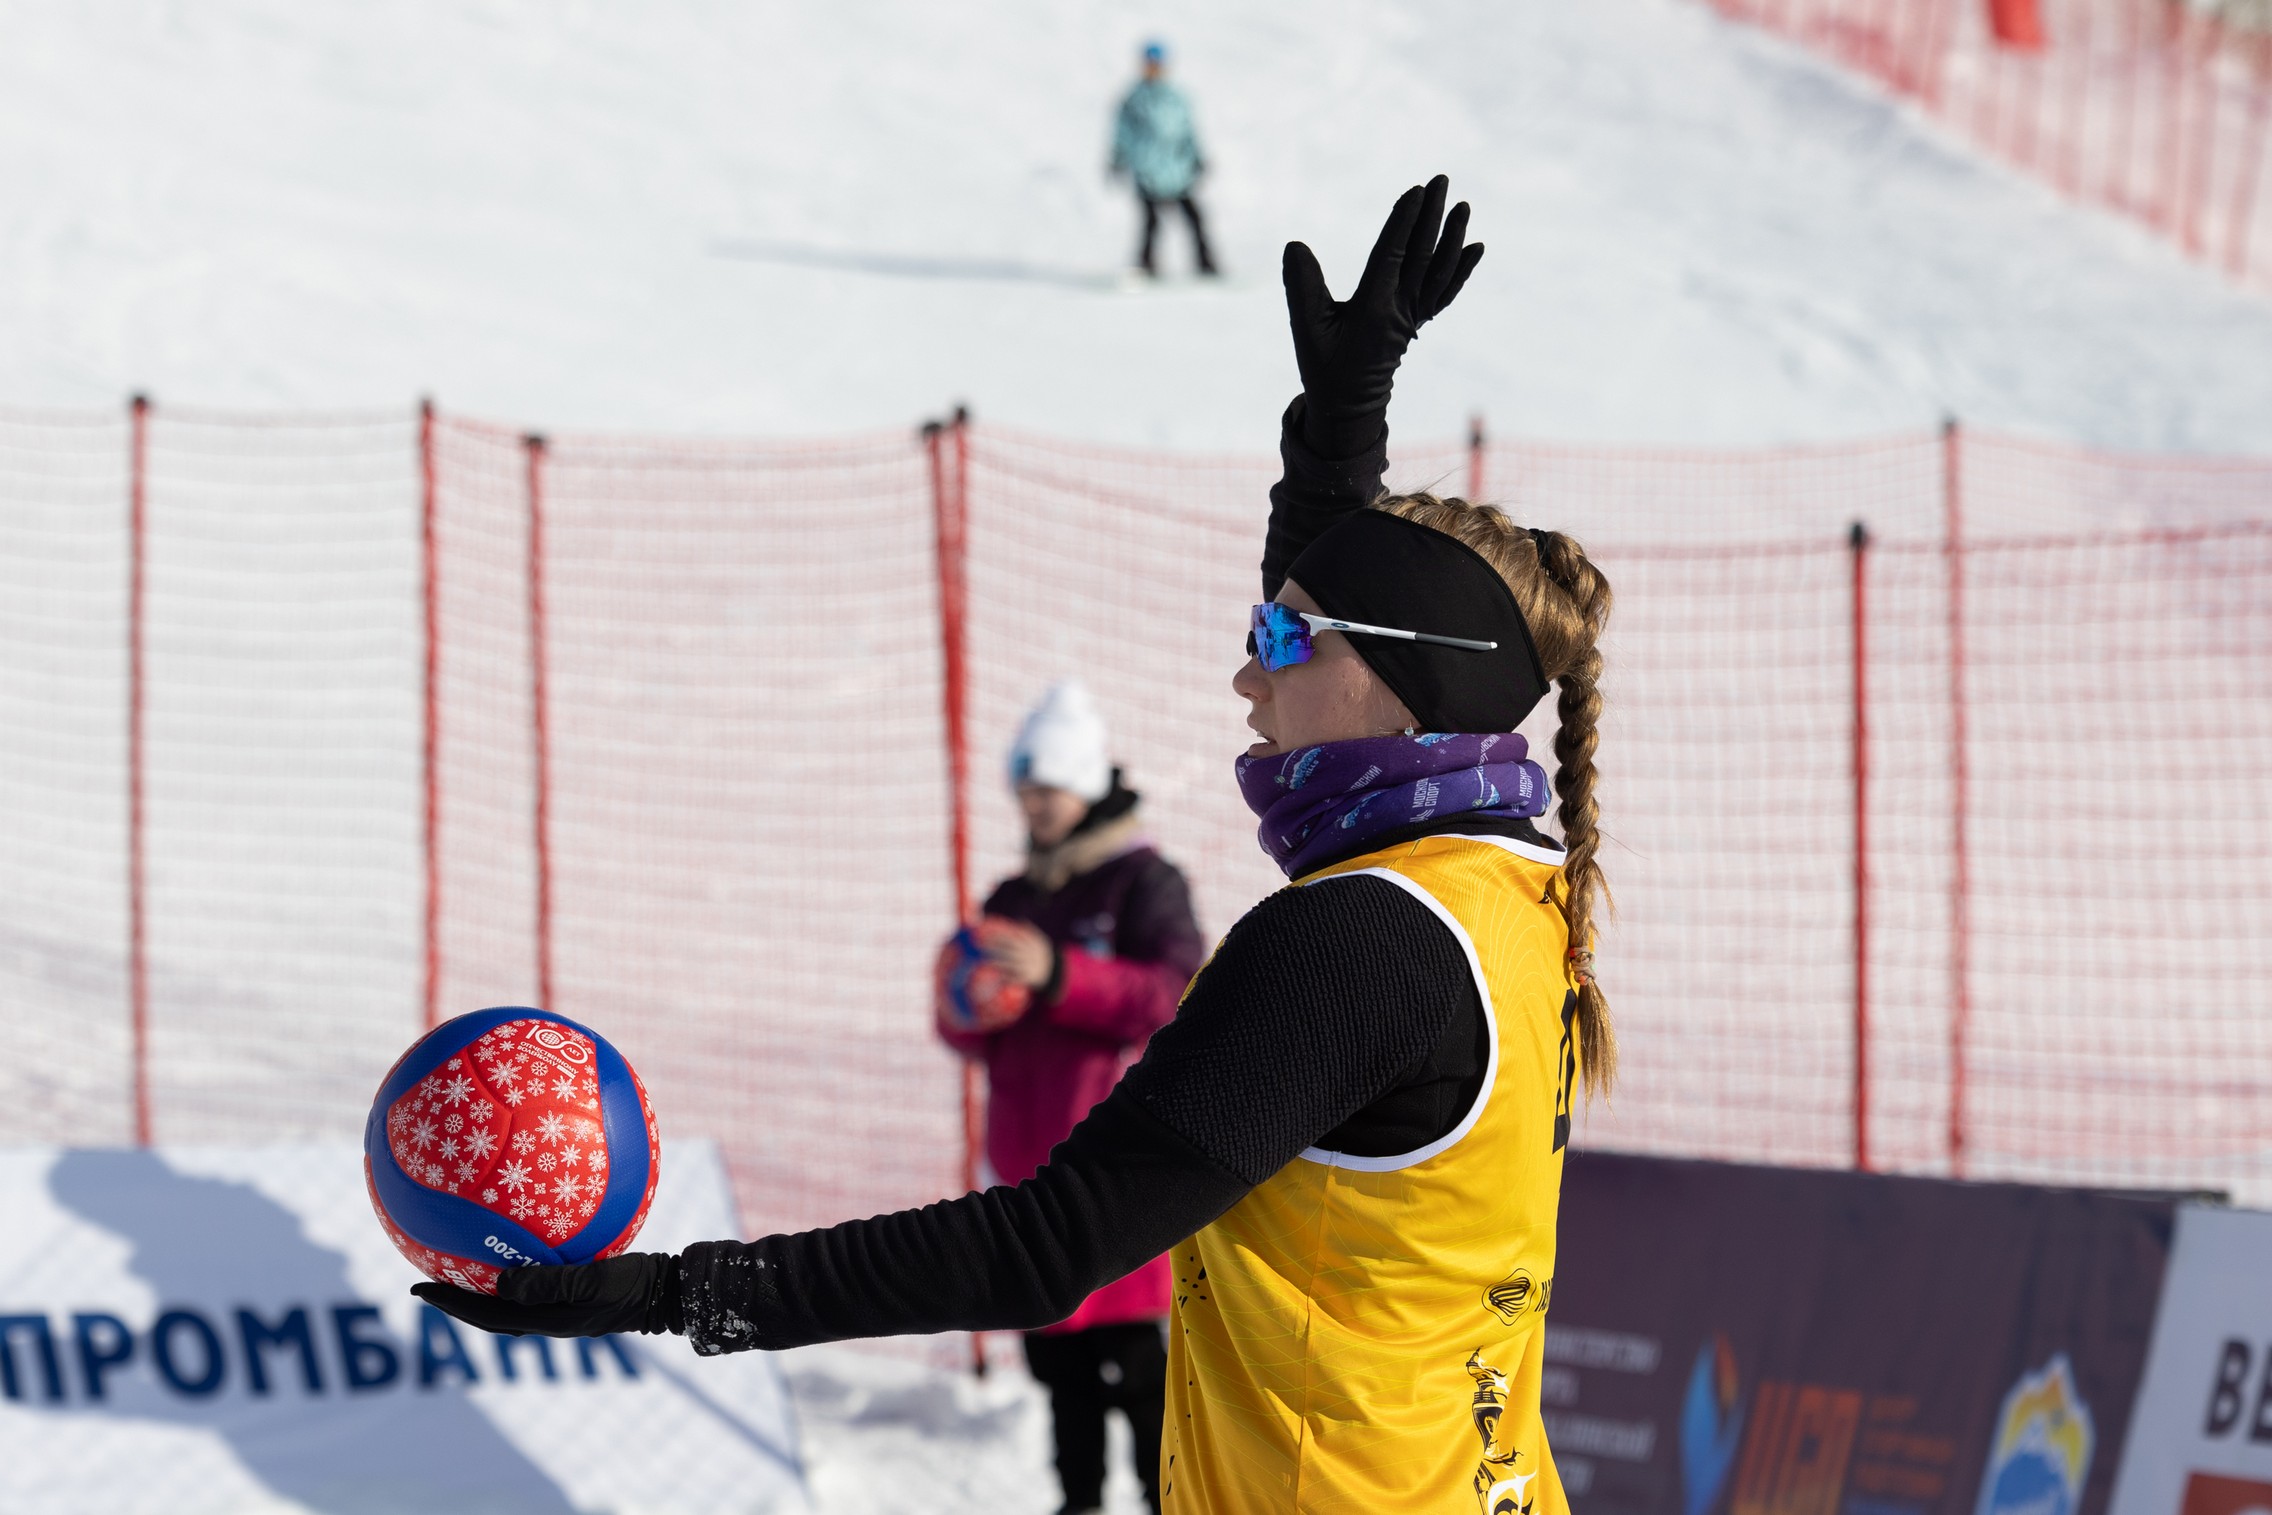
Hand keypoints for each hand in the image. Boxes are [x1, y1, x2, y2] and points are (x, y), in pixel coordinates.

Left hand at [412, 1252, 677, 1337]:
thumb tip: (500, 1283)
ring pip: (506, 1301)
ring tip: (459, 1265)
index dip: (448, 1303)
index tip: (417, 1289)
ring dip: (480, 1288)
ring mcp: (558, 1307)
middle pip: (487, 1312)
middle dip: (454, 1298)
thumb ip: (548, 1283)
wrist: (664, 1292)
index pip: (484, 1314)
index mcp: (543, 1319)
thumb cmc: (632, 1285)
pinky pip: (530, 1284)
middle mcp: (544, 1317)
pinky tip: (513, 1249)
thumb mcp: (591, 1282)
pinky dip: (511, 1274)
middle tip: (426, 1279)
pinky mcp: (571, 1292)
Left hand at [979, 917, 1055, 988]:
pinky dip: (1003, 977)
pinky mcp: (1027, 978)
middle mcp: (1029, 954)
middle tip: (978, 943)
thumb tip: (1020, 919)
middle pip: (1009, 948)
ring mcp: (1028, 966)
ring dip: (996, 962)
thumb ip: (1030, 930)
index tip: (984, 932)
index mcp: (1031, 943)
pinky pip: (1013, 978)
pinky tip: (992, 976)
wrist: (1054, 972)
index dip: (998, 933)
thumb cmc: (1041, 954)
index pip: (1012, 936)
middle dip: (993, 945)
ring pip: (1009, 964)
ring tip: (981, 961)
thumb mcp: (1040, 940)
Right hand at [1281, 175, 1483, 454]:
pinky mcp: (1416, 322)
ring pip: (1438, 272)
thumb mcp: (1306, 327)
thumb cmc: (1324, 365)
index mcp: (1373, 309)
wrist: (1349, 406)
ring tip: (1463, 206)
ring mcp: (1412, 317)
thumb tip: (1295, 245)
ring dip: (1451, 237)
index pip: (1393, 256)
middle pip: (1421, 255)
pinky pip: (1444, 293)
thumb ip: (1302, 286)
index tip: (1416, 191)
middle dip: (1431, 216)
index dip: (1404, 222)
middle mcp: (1400, 310)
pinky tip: (1474, 246)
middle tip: (1441, 180)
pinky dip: (1461, 270)